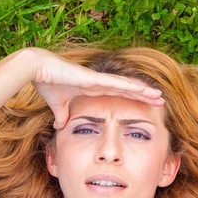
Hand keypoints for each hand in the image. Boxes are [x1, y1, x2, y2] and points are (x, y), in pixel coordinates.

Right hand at [26, 47, 164, 129]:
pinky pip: (116, 83)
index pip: (118, 95)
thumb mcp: (57, 106)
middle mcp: (98, 83)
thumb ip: (62, 115)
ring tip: (159, 96)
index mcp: (92, 88)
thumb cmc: (47, 83)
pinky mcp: (93, 78)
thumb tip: (60, 127)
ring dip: (143, 91)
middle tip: (160, 101)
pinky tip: (143, 89)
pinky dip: (130, 86)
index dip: (133, 99)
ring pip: (126, 86)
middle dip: (144, 96)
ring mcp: (97, 79)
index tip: (146, 104)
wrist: (37, 70)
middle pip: (127, 90)